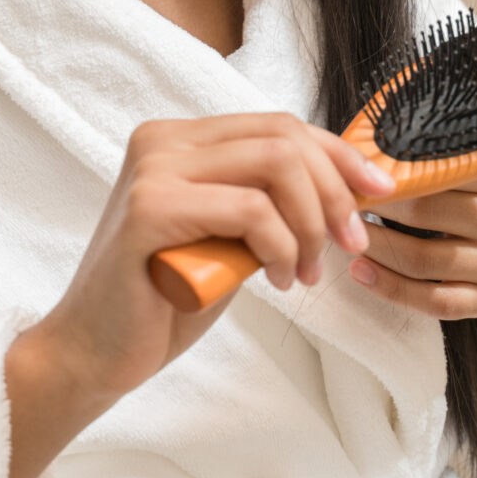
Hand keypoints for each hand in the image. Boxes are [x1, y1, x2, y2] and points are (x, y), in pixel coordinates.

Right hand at [40, 112, 394, 400]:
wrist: (96, 352)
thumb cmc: (167, 295)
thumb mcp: (232, 235)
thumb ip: (269, 200)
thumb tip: (349, 185)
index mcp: (181, 138)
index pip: (280, 125)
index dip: (340, 155)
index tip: (379, 191)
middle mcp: (162, 140)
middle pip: (284, 137)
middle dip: (334, 192)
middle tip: (348, 244)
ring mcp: (152, 170)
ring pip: (275, 165)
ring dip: (309, 223)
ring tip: (304, 272)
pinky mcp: (148, 210)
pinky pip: (248, 211)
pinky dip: (280, 246)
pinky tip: (276, 280)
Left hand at [348, 156, 476, 319]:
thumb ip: (448, 147)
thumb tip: (374, 135)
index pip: (444, 168)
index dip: (394, 167)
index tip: (359, 164)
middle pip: (425, 213)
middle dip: (376, 205)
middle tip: (341, 196)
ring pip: (424, 260)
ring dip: (374, 246)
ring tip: (343, 231)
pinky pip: (434, 302)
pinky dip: (391, 289)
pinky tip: (360, 272)